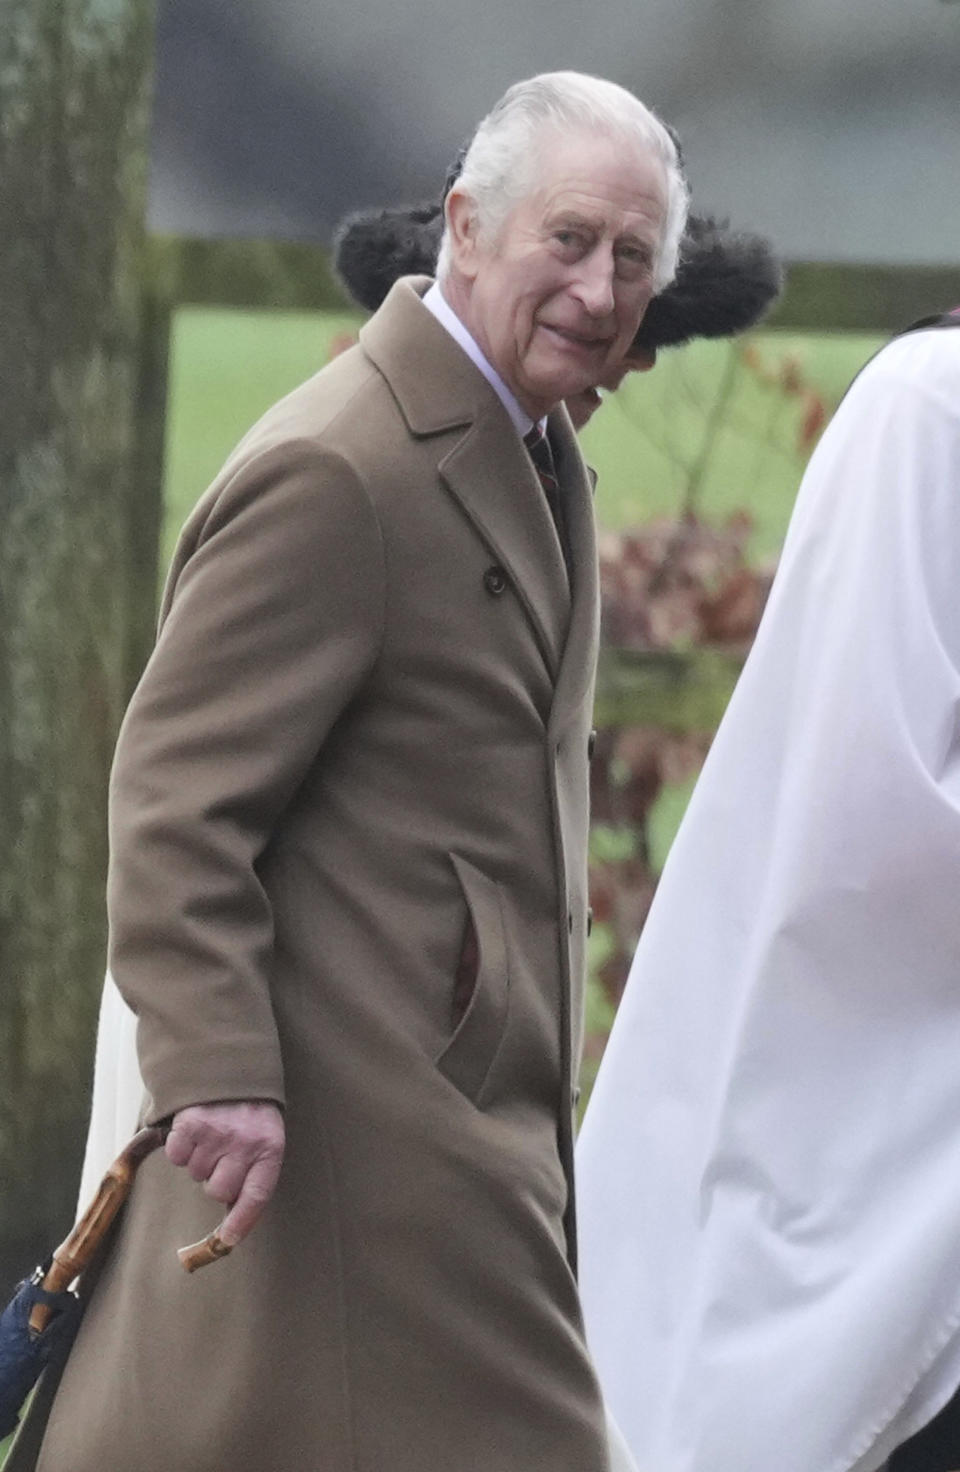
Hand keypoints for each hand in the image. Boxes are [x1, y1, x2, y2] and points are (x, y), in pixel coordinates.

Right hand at [165, 1100, 284, 1246]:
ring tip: (212, 1133)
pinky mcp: (190, 1124)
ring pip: (196, 1173)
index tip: (226, 1242)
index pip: (256, 1197)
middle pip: (218, 1191)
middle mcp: (244, 1144)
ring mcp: (216, 1134)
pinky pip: (176, 1156)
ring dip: (200, 1159)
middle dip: (216, 1180)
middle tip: (222, 1155)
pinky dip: (180, 1147)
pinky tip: (195, 1129)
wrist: (231, 1063)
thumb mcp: (265, 1136)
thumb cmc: (250, 1110)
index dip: (240, 1224)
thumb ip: (255, 1172)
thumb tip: (232, 1219)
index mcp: (270, 1148)